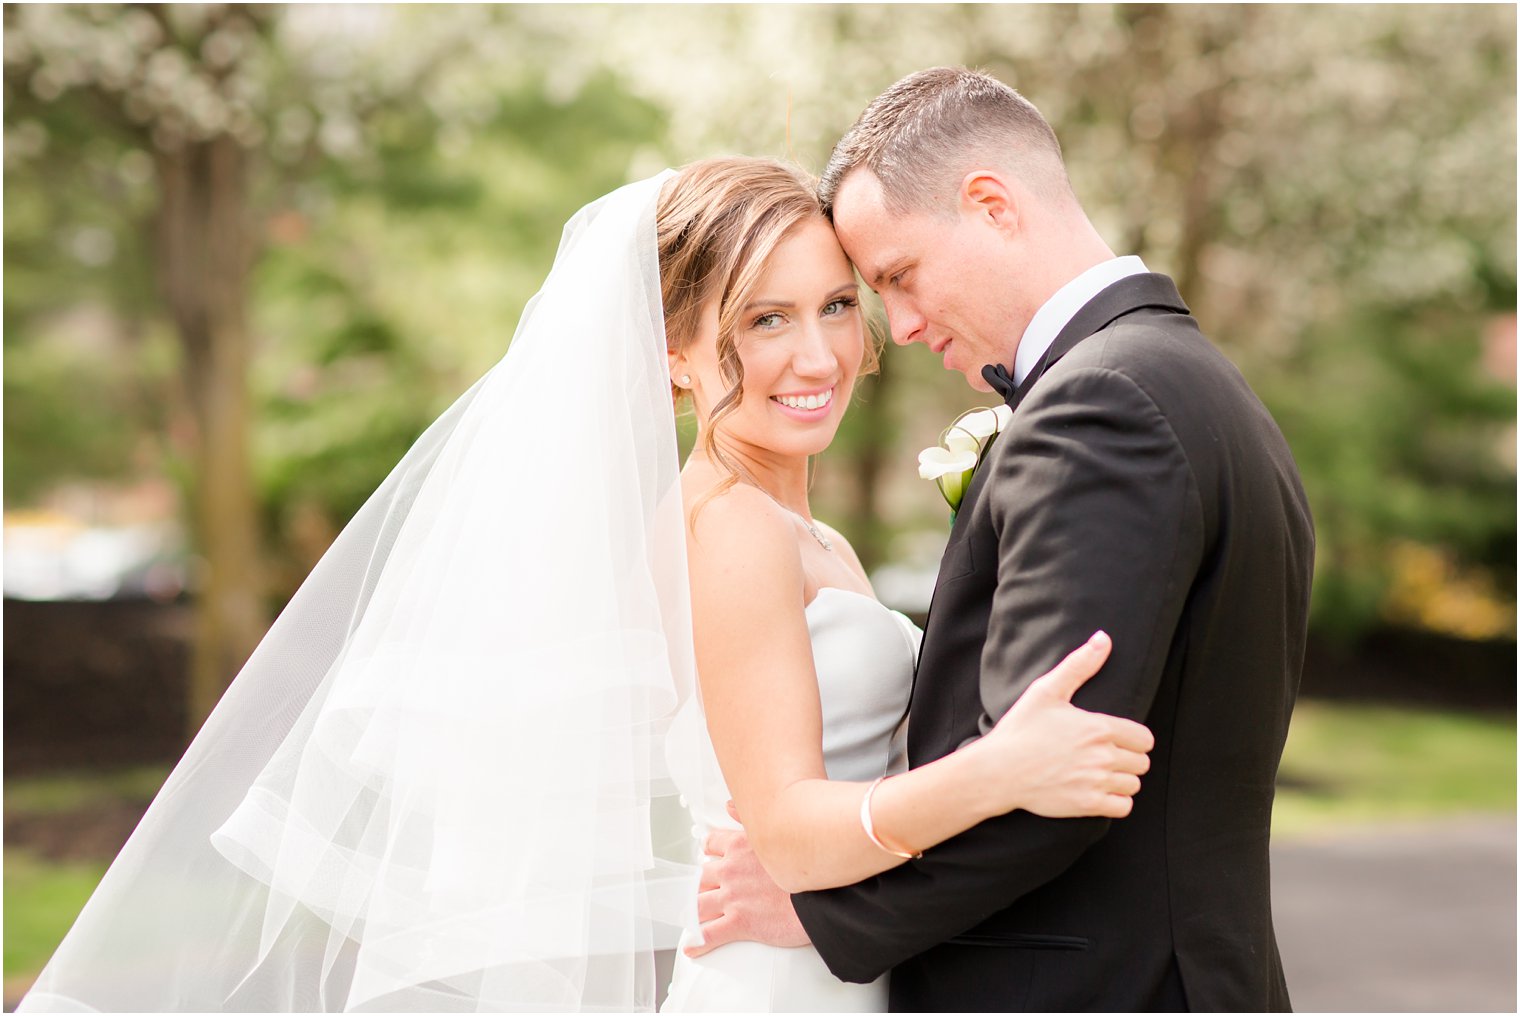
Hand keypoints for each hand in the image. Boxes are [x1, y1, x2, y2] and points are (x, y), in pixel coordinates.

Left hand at [683, 807, 810, 957]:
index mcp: (739, 846)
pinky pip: (709, 934)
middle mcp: (730, 870)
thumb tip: (730, 805)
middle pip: (702, 877)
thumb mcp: (777, 832)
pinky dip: (697, 942)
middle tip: (701, 890)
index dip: (709, 852)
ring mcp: (732, 898)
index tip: (708, 856)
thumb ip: (749, 818)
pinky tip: (692, 947)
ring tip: (690, 918)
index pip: (711, 844)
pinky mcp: (738, 923)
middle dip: (700, 884)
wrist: (823, 896)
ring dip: (693, 912)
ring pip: (699, 904)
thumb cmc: (806, 867)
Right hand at [983, 631, 1154, 819]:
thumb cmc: (1020, 728)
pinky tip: (1099, 791)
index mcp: (1099, 728)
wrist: (997, 771)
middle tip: (1106, 756)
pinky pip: (1123, 807)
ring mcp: (1096, 782)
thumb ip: (1079, 664)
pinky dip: (1116, 801)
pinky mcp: (1088, 805)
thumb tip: (1103, 638)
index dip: (1133, 739)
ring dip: (1122, 780)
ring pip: (1134, 785)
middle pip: (1142, 762)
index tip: (1117, 739)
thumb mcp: (1046, 690)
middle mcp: (1103, 756)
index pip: (1145, 739)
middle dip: (1128, 759)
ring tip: (1101, 774)